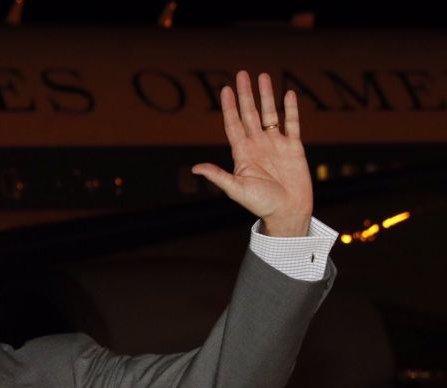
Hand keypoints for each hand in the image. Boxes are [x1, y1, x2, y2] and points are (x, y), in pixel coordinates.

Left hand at [191, 70, 312, 236]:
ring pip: (270, 114)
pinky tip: (287, 93)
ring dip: (266, 96)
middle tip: (242, 74)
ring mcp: (276, 144)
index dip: (228, 107)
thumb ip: (218, 176)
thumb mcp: (236, 189)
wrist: (288, 212)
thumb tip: (195, 168)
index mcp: (242, 153)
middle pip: (250, 113)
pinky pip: (292, 123)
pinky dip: (290, 109)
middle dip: (245, 94)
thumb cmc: (260, 204)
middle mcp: (258, 145)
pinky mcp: (294, 147)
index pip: (233, 124)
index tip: (223, 89)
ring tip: (262, 76)